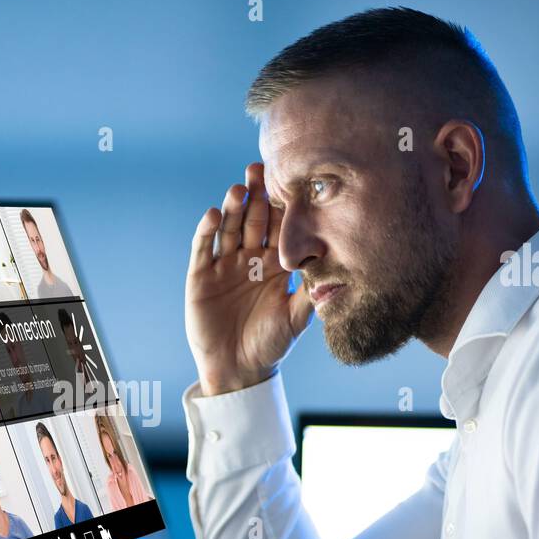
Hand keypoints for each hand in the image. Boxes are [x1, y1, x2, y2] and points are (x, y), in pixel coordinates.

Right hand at [184, 162, 314, 396]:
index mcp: (274, 264)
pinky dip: (207, 230)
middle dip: (256, 195)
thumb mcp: (296, 319)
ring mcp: (224, 265)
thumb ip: (311, 294)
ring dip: (233, 208)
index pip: (279, 228)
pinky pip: (203, 247)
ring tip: (238, 189)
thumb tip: (337, 272)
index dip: (282, 206)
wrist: (238, 370)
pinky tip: (213, 215)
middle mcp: (249, 258)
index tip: (290, 181)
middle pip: (253, 219)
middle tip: (259, 169)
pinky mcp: (200, 275)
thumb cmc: (270, 345)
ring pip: (229, 228)